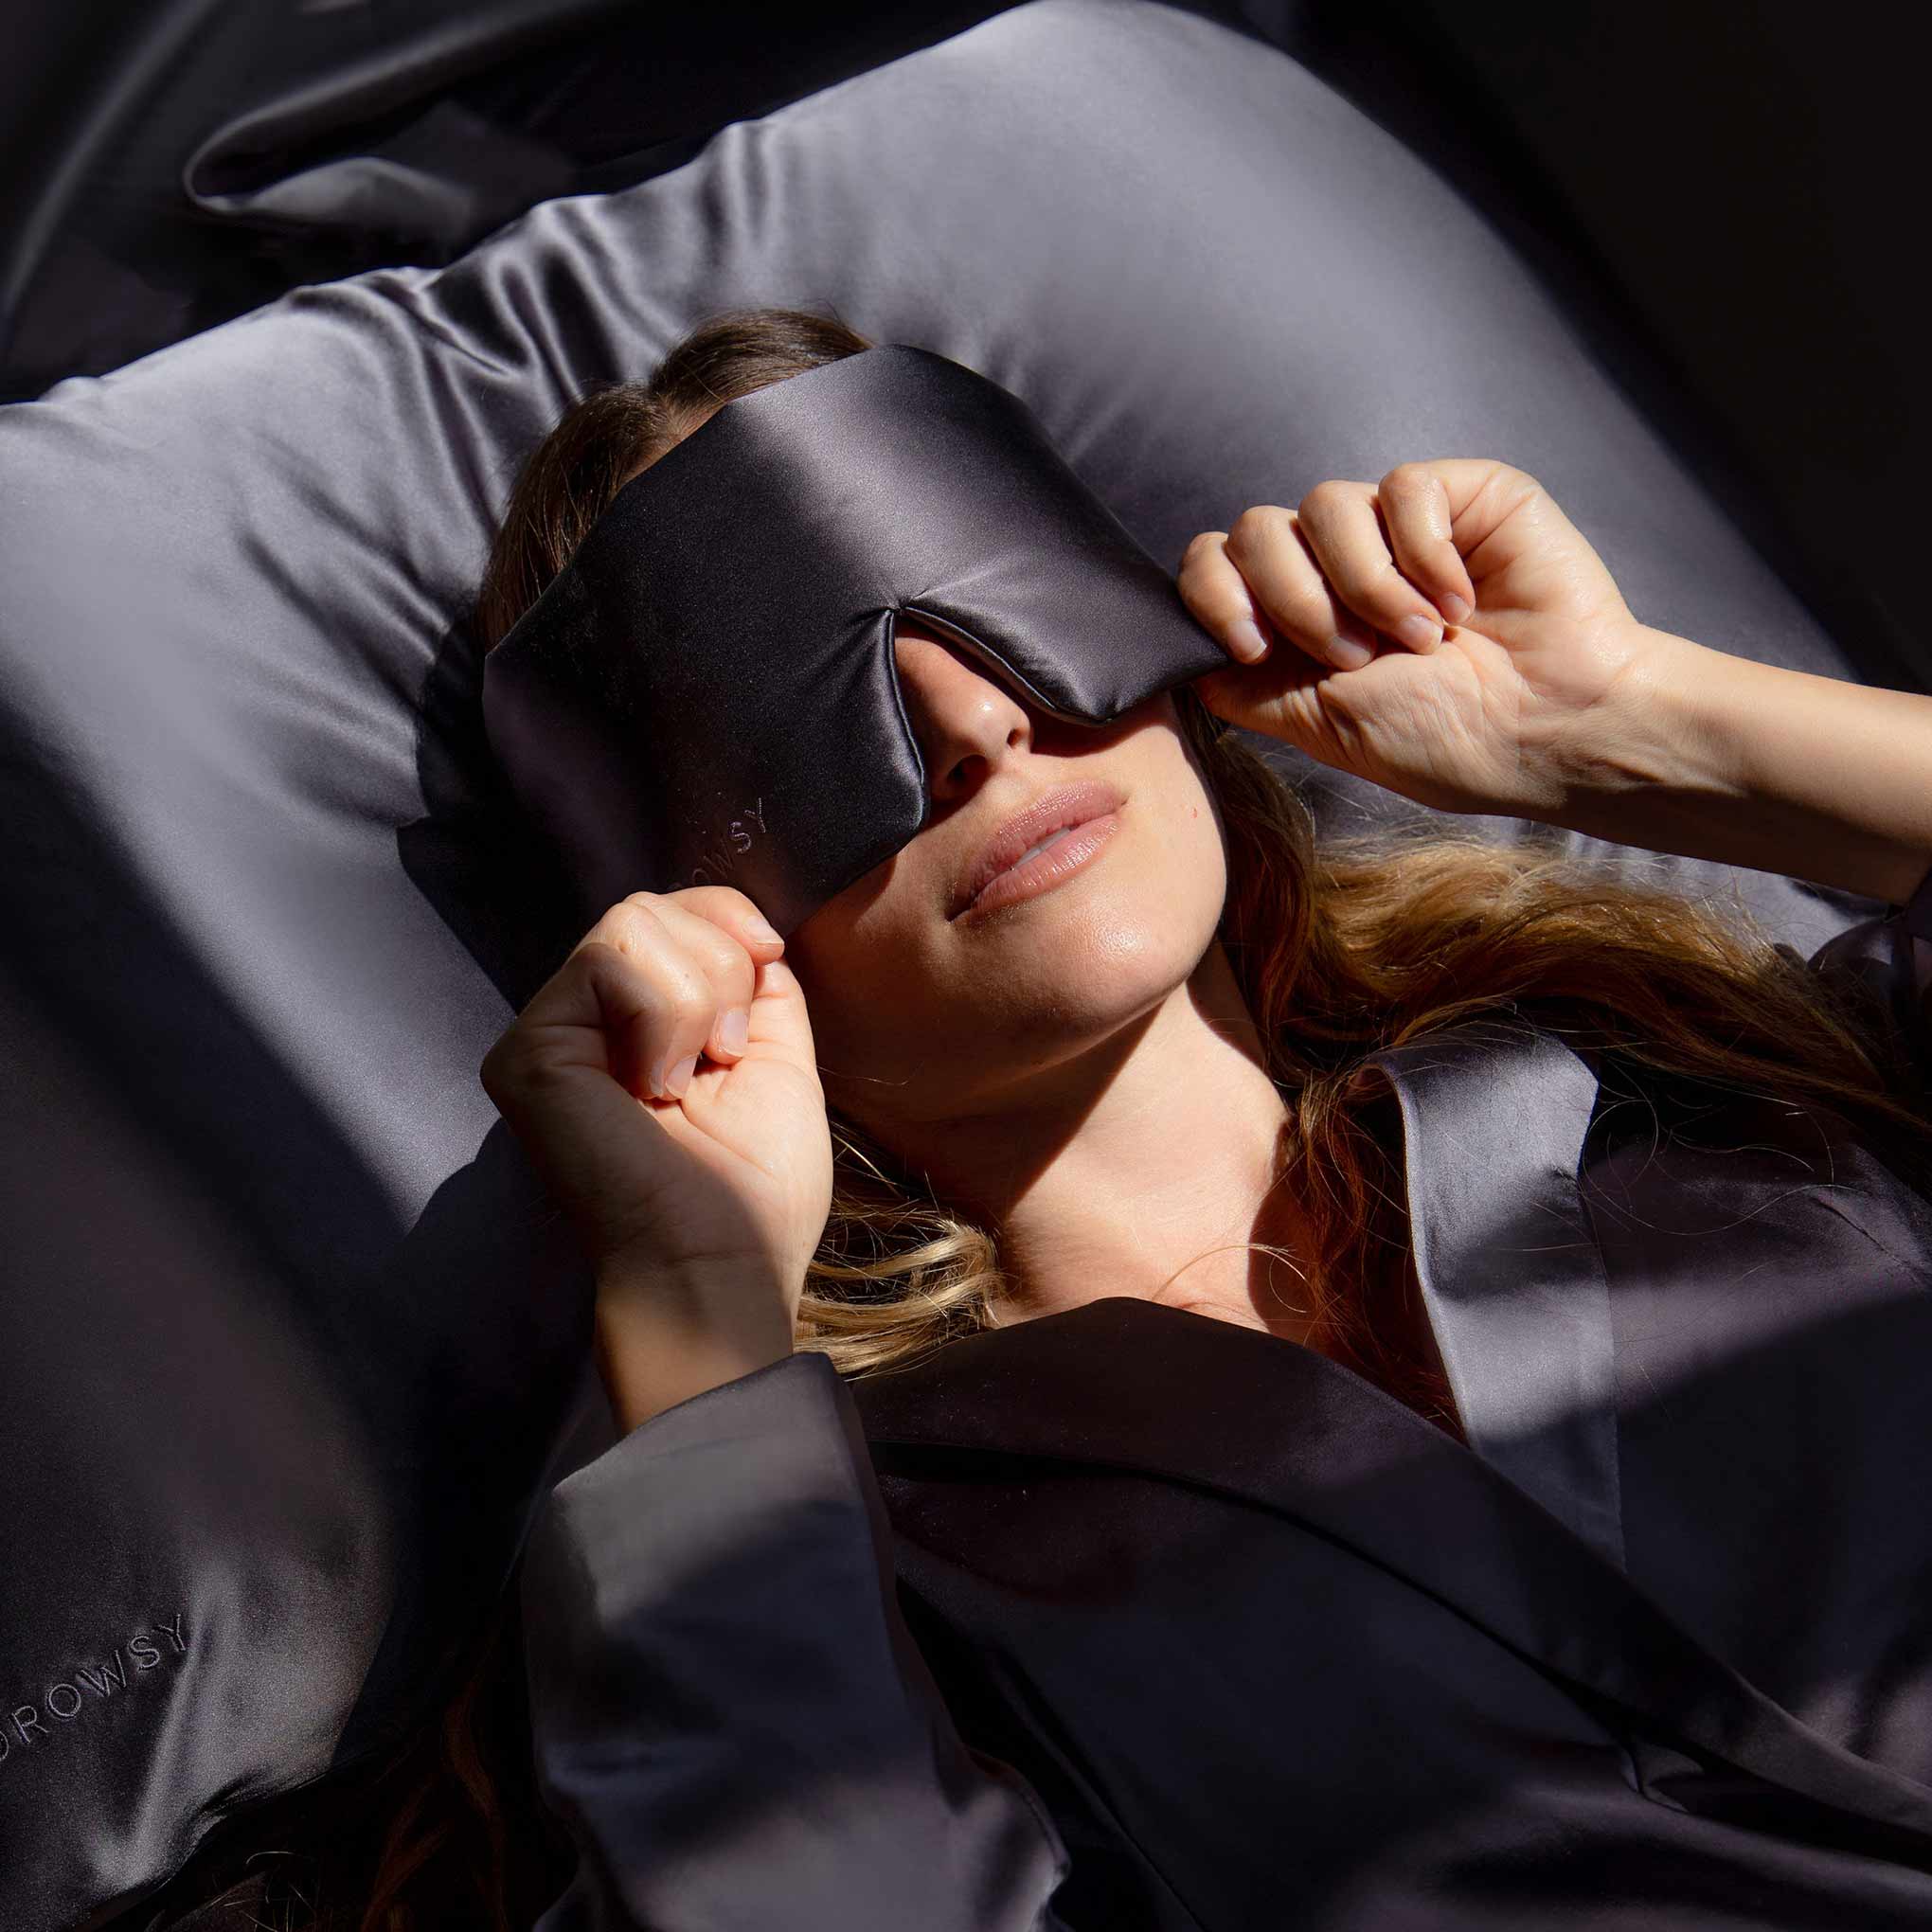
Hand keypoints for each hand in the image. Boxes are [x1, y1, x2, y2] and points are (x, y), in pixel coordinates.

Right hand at [480, 888, 834, 1340]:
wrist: (722, 1260)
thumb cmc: (756, 1186)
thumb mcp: (779, 1057)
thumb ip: (759, 985)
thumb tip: (751, 928)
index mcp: (638, 1025)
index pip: (669, 912)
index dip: (727, 916)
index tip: (769, 959)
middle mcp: (583, 1024)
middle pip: (652, 907)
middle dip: (723, 968)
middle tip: (723, 1058)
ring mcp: (548, 1033)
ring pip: (633, 923)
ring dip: (698, 1000)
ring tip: (684, 1083)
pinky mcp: (529, 1048)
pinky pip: (610, 960)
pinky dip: (663, 1018)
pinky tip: (653, 1087)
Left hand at [1177, 459, 1662, 820]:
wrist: (1551, 730)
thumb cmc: (1448, 741)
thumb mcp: (1320, 724)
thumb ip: (1247, 685)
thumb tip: (1186, 657)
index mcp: (1296, 624)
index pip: (1212, 567)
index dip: (1215, 596)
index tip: (1256, 648)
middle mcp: (1337, 569)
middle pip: (1254, 530)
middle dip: (1293, 599)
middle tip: (1355, 657)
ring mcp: (1396, 529)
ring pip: (1322, 504)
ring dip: (1364, 584)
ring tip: (1419, 639)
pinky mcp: (1459, 497)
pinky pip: (1402, 487)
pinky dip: (1424, 553)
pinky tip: (1462, 602)